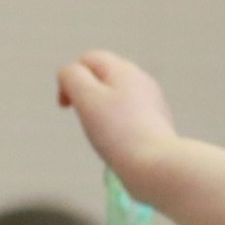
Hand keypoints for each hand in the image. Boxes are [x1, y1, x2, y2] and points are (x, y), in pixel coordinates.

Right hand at [59, 51, 180, 199]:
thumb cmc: (117, 131)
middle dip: (86, 94)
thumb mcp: (86, 98)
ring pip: (117, 95)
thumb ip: (72, 77)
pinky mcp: (158, 121)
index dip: (69, 78)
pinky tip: (119, 141)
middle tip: (85, 120)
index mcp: (123, 69)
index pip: (87, 59)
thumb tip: (70, 74)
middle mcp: (141, 79)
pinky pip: (130, 114)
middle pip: (104, 76)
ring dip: (102, 109)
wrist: (155, 164)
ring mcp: (152, 100)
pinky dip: (119, 123)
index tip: (66, 107)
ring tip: (102, 133)